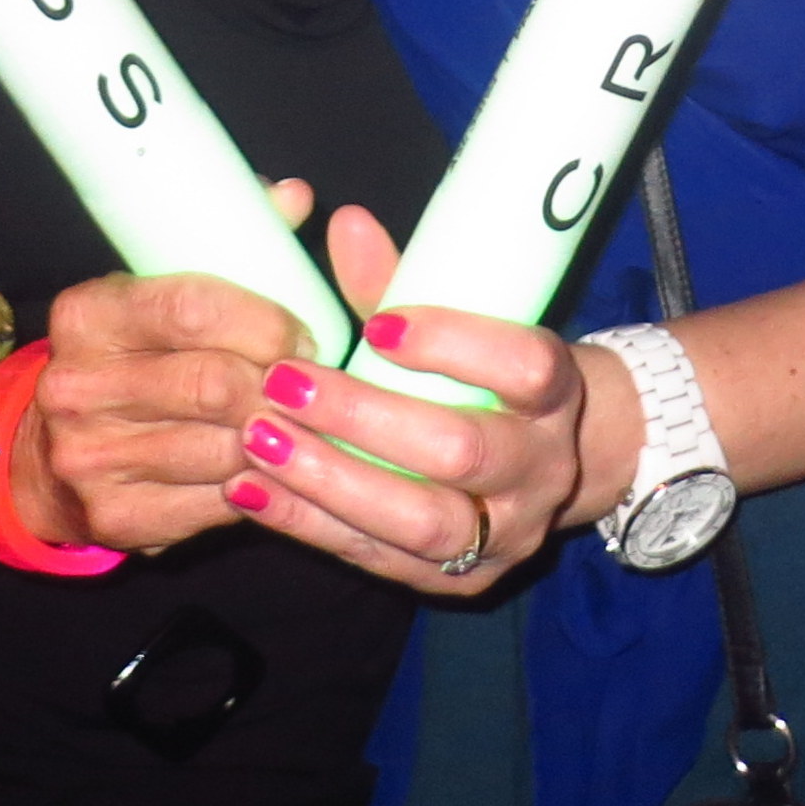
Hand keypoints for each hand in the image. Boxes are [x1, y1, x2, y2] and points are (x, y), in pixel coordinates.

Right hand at [5, 271, 314, 551]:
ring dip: (280, 440)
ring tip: (301, 424)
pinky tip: (271, 468)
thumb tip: (294, 195)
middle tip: (312, 385)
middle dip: (281, 385)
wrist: (44, 454)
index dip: (265, 322)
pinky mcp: (115, 517)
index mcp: (88, 314)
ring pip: (226, 449)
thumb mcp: (158, 290)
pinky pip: (218, 504)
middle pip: (216, 385)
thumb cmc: (131, 356)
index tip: (305, 334)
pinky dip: (259, 488)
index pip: (192, 309)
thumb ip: (231, 241)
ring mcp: (91, 458)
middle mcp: (78, 386)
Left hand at [219, 205, 589, 594]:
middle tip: (282, 382)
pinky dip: (307, 523)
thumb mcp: (467, 324)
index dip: (452, 343)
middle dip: (362, 417)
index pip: (523, 366)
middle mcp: (541, 468)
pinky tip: (250, 488)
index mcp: (554, 391)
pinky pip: (379, 559)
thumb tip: (346, 225)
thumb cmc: (487, 375)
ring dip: (327, 479)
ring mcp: (505, 533)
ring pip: (420, 520)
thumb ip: (401, 282)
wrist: (543, 462)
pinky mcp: (460, 580)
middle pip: (460, 450)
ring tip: (256, 439)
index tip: (376, 323)